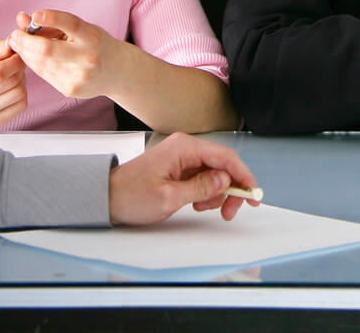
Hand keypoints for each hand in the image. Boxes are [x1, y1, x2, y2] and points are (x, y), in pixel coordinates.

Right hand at [0, 39, 26, 125]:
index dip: (15, 61)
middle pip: (13, 82)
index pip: (0, 72)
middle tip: (13, 63)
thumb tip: (13, 43)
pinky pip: (21, 106)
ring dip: (21, 81)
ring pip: (20, 94)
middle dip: (19, 69)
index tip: (17, 54)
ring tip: (11, 75)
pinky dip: (21, 95)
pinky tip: (10, 88)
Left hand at [9, 10, 120, 100]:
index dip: (52, 18)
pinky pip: (45, 75)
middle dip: (26, 41)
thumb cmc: (97, 44)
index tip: (35, 14)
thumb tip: (22, 18)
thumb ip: (52, 23)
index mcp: (92, 37)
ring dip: (25, 53)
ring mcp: (78, 77)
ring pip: (41, 64)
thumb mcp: (82, 28)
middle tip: (15, 34)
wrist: (117, 72)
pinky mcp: (70, 90)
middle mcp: (87, 58)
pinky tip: (31, 57)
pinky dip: (34, 64)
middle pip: (48, 50)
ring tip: (19, 43)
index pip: (72, 24)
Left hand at [108, 132, 259, 225]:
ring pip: (214, 172)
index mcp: (184, 147)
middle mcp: (186, 147)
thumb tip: (225, 180)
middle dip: (230, 188)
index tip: (252, 194)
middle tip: (229, 212)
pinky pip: (203, 176)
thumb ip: (199, 188)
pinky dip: (206, 191)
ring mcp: (182, 156)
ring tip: (203, 208)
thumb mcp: (168, 197)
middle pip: (222, 164)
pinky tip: (196, 203)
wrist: (107, 197)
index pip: (224, 156)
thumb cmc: (132, 196)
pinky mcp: (179, 167)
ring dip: (217, 192)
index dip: (242, 175)